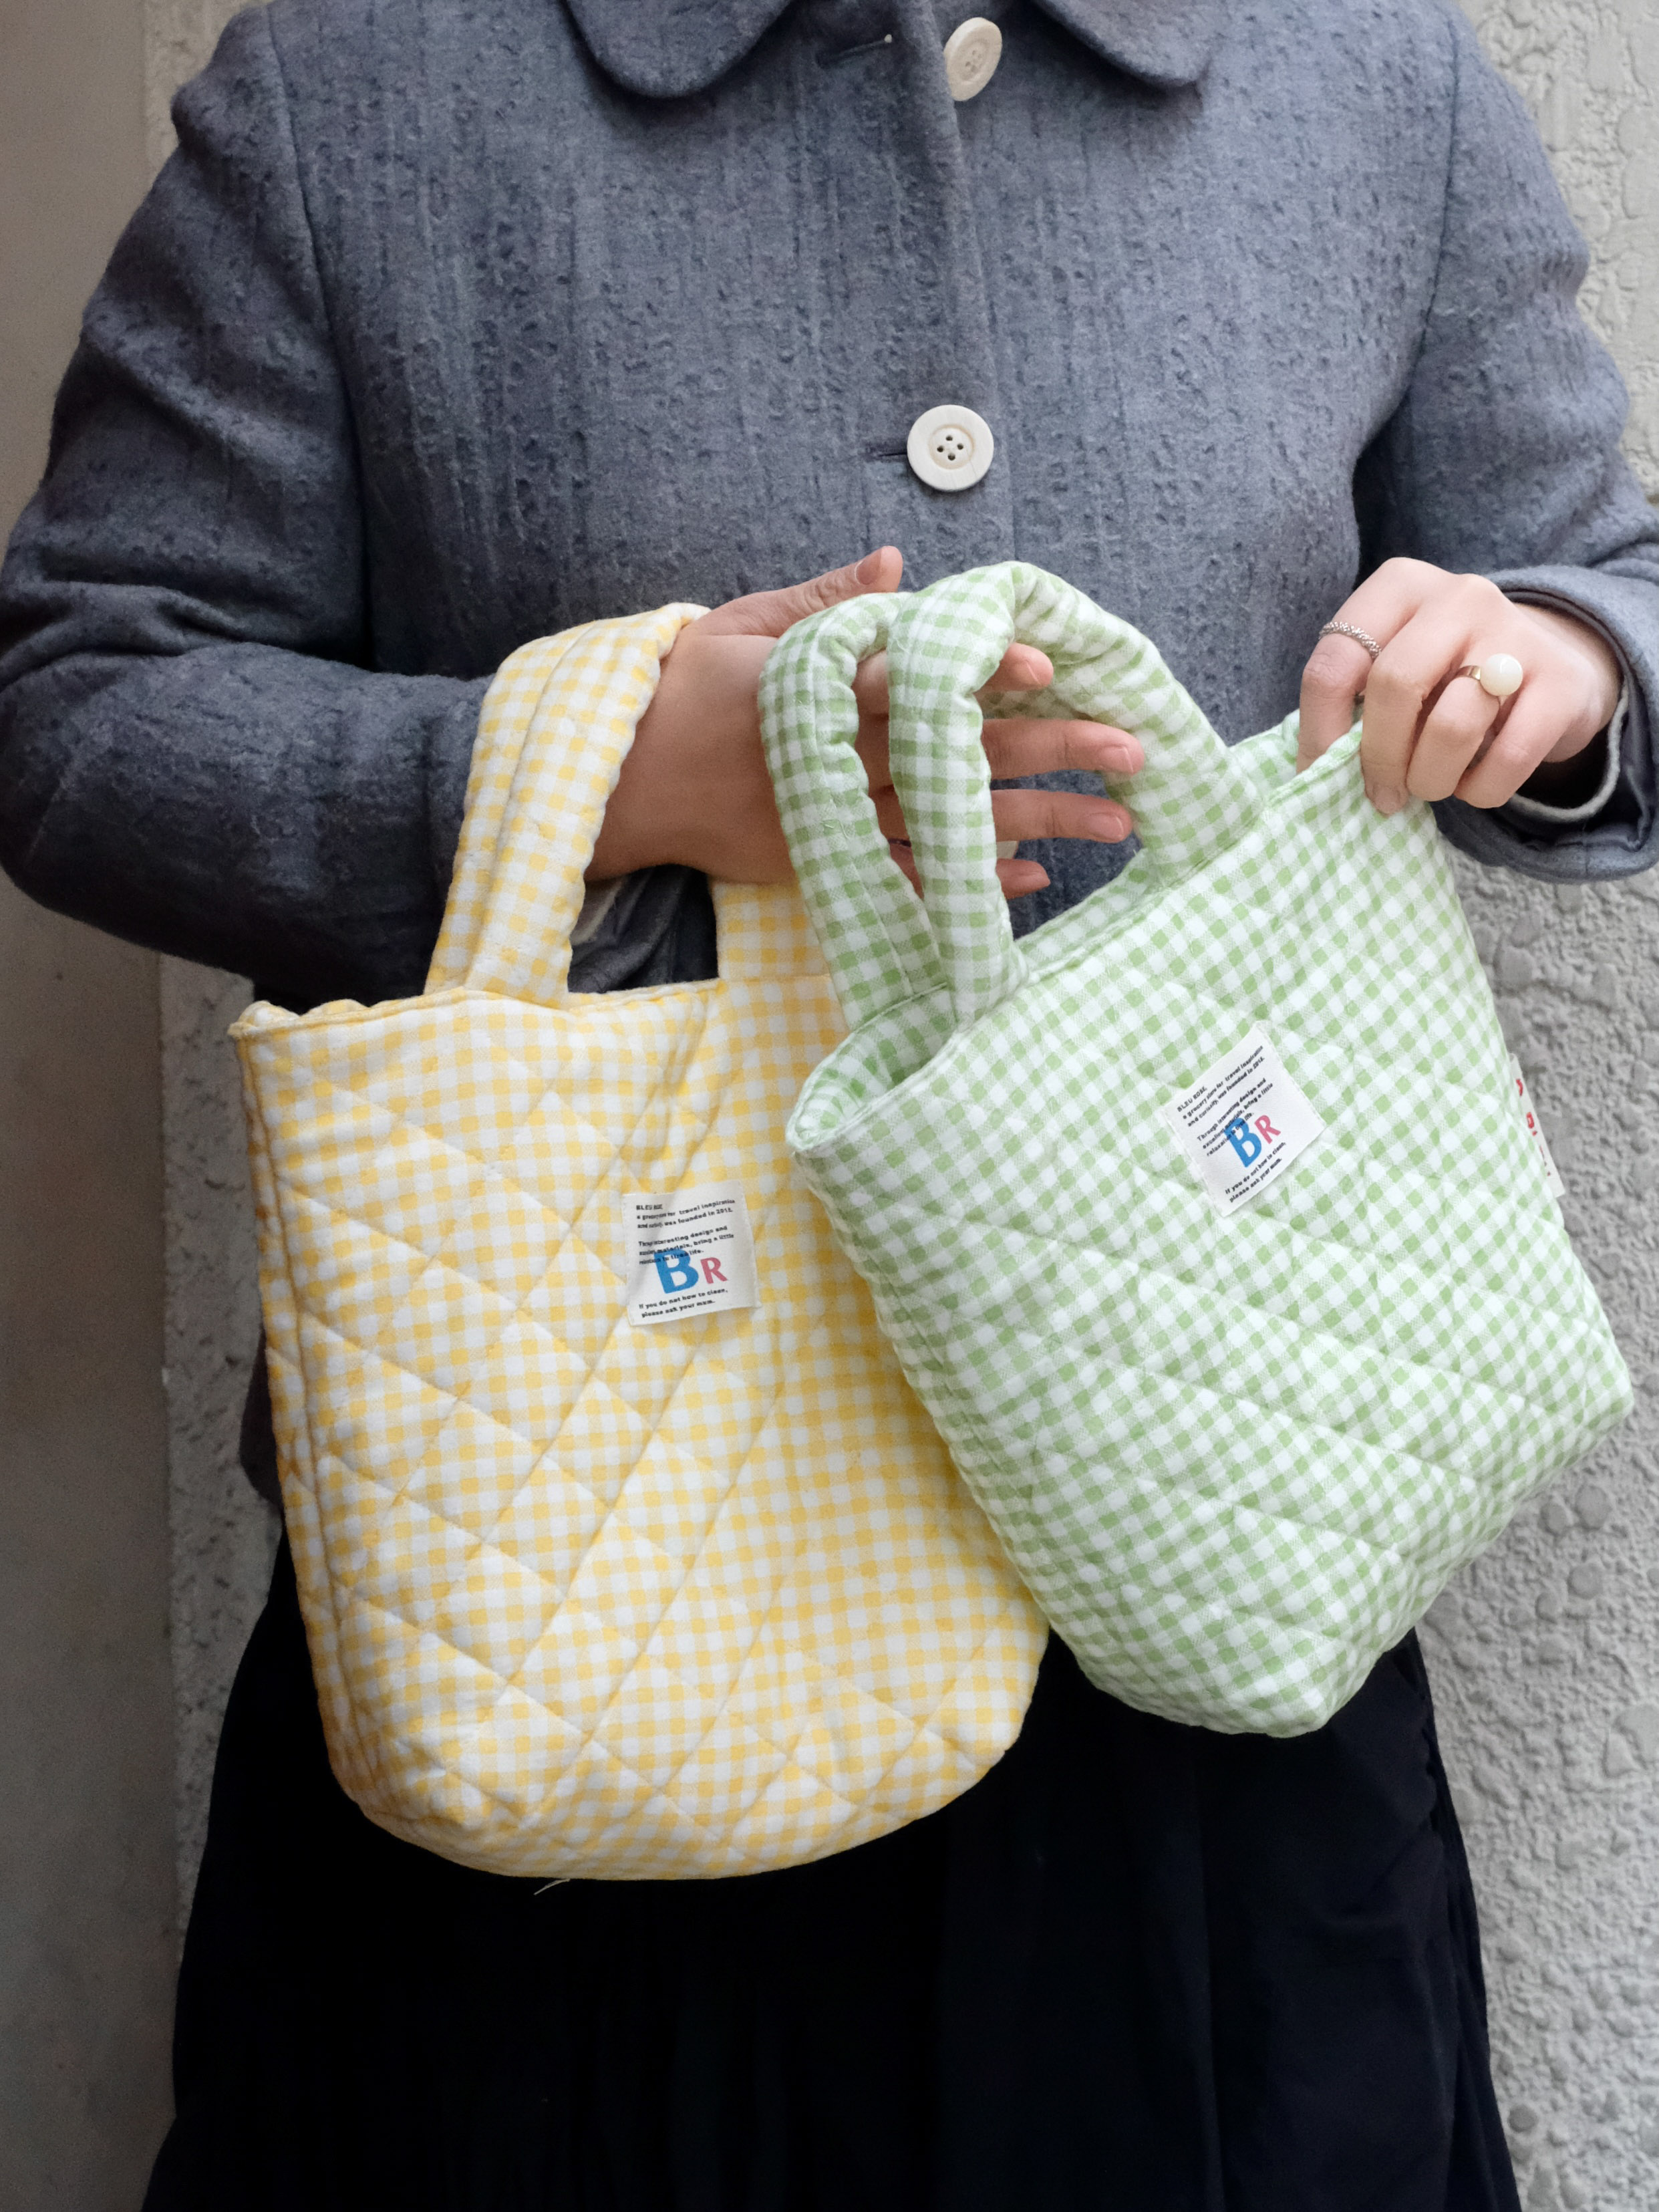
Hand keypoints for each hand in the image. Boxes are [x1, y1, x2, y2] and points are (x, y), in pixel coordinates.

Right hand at [588, 546, 1143, 899]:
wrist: (617, 787)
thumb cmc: (680, 694)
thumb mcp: (738, 625)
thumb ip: (824, 600)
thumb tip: (901, 561)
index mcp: (815, 687)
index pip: (910, 673)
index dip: (981, 666)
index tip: (1049, 662)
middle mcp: (834, 756)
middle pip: (958, 753)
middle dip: (1050, 749)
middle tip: (1131, 748)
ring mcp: (835, 816)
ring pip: (951, 820)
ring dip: (1037, 821)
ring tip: (1115, 823)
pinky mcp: (824, 861)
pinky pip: (909, 875)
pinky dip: (969, 878)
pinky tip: (1032, 877)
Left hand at [1297, 558, 1619, 813]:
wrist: (1550, 664)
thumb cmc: (1447, 676)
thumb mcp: (1394, 668)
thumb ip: (1355, 701)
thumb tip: (1315, 771)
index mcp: (1400, 586)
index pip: (1335, 661)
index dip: (1318, 731)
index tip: (1317, 775)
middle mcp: (1459, 596)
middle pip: (1394, 688)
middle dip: (1379, 759)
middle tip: (1384, 794)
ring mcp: (1516, 632)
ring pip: (1451, 726)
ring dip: (1430, 779)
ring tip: (1430, 786)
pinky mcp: (1561, 681)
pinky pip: (1509, 757)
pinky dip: (1482, 789)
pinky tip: (1474, 784)